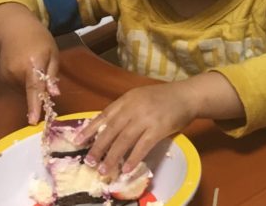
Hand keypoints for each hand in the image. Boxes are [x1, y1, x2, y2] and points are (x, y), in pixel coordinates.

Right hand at [0, 4, 59, 123]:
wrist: (14, 29)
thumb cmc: (39, 40)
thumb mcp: (53, 54)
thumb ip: (52, 75)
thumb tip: (54, 95)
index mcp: (32, 65)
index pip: (34, 88)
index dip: (34, 105)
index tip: (33, 121)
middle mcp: (16, 72)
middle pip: (30, 92)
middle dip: (39, 91)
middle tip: (44, 74)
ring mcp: (5, 75)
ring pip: (23, 90)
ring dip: (30, 85)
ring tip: (32, 67)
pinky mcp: (0, 76)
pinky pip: (16, 86)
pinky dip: (22, 82)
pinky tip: (23, 68)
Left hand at [78, 82, 197, 177]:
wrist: (188, 95)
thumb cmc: (165, 97)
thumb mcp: (140, 97)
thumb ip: (125, 109)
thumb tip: (107, 127)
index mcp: (126, 100)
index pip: (103, 116)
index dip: (89, 130)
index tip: (77, 142)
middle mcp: (133, 108)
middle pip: (110, 130)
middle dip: (98, 148)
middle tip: (89, 162)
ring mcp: (146, 118)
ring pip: (124, 140)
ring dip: (112, 157)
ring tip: (104, 170)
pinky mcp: (159, 128)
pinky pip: (142, 146)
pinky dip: (133, 158)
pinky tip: (126, 168)